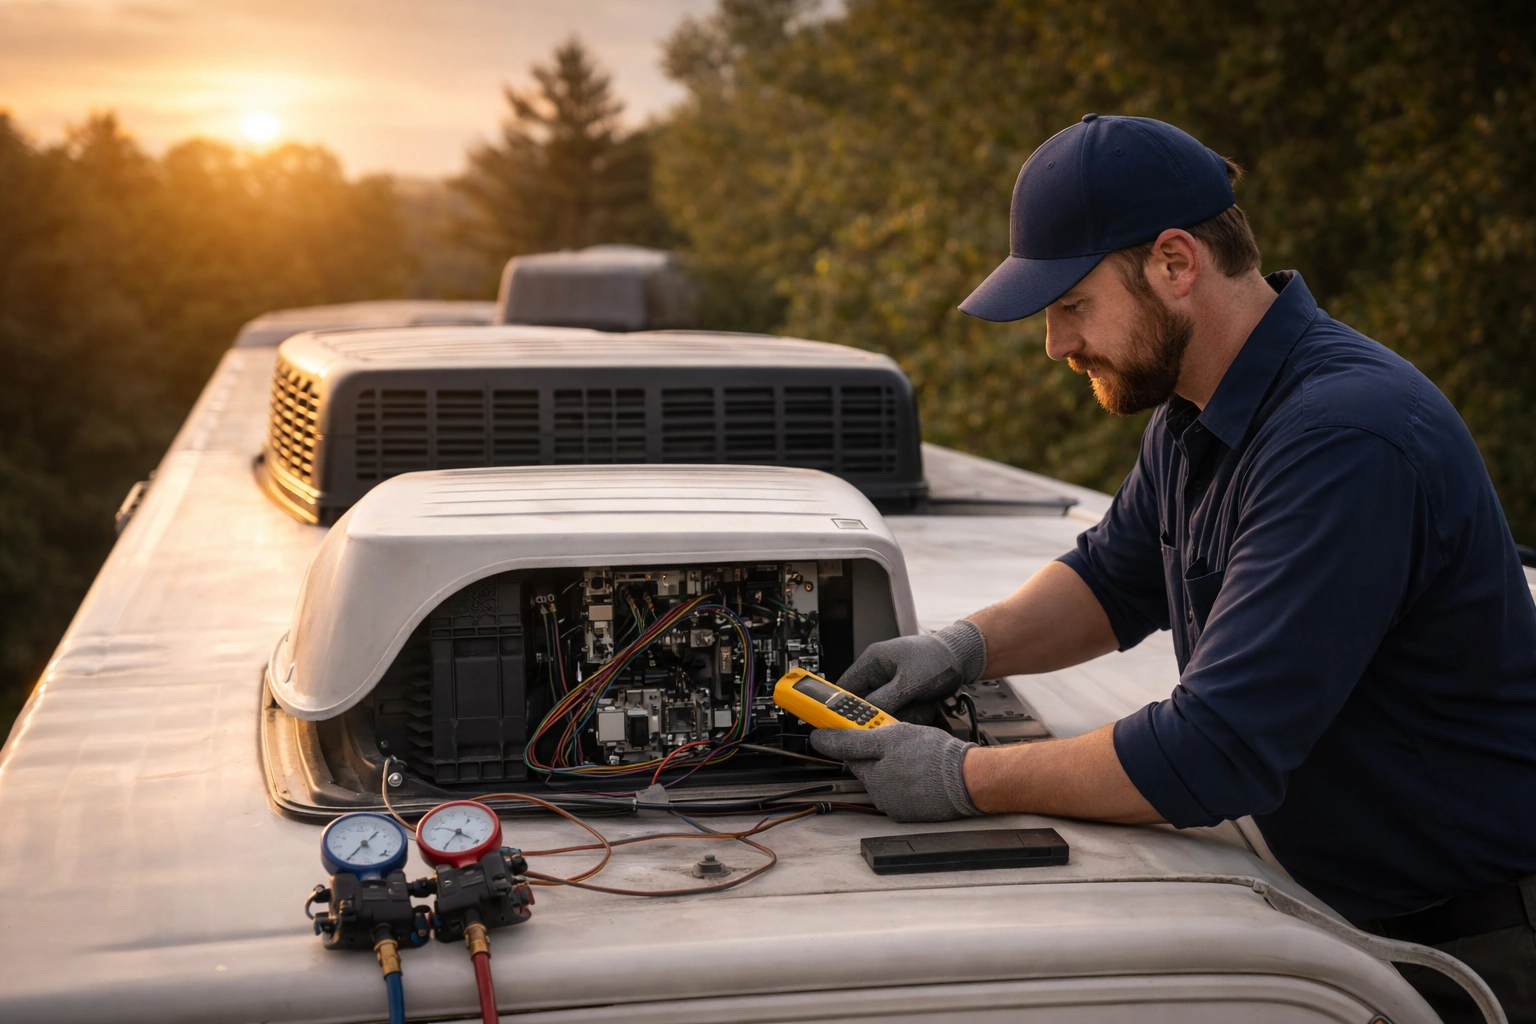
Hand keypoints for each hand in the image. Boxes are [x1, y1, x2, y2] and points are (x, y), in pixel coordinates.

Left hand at [810, 722, 980, 821]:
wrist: (967, 779)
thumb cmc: (934, 756)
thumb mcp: (889, 736)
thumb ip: (853, 739)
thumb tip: (822, 739)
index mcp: (871, 776)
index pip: (849, 755)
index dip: (851, 740)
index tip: (845, 732)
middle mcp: (879, 796)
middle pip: (868, 768)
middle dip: (878, 754)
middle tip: (897, 741)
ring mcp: (896, 806)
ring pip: (886, 780)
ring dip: (893, 768)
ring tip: (915, 757)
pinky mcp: (912, 814)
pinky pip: (902, 793)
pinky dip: (907, 782)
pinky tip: (922, 772)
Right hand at [837, 620, 987, 723]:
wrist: (962, 658)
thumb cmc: (937, 658)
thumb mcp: (910, 680)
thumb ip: (886, 698)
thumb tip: (869, 715)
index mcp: (873, 662)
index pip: (845, 687)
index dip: (843, 706)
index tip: (848, 723)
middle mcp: (879, 675)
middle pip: (868, 705)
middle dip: (886, 712)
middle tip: (900, 712)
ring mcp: (892, 688)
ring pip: (887, 713)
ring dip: (904, 714)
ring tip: (920, 703)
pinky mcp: (904, 698)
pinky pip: (902, 715)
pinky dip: (914, 714)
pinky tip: (925, 705)